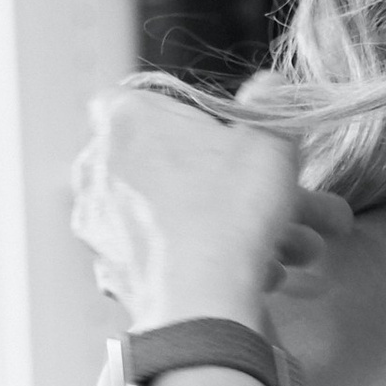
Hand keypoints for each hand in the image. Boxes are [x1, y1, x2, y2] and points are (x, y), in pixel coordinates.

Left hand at [73, 82, 321, 331]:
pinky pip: (162, 257)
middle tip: (276, 204)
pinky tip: (253, 277)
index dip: (182, 116)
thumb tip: (271, 83)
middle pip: (166, 164)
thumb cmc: (231, 211)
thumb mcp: (270, 143)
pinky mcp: (110, 271)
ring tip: (288, 253)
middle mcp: (97, 167)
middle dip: (228, 186)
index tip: (222, 138)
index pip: (137, 98)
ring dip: (227, 230)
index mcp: (125, 121)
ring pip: (171, 216)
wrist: (201, 302)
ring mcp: (99, 224)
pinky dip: (203, 264)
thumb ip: (271, 107)